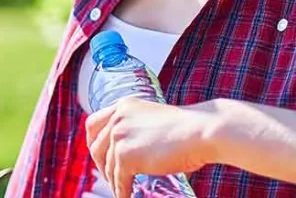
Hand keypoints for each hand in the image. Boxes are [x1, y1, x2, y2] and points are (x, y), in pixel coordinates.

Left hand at [85, 98, 214, 197]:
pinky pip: (119, 181)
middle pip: (96, 147)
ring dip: (114, 182)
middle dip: (102, 165)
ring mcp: (120, 137)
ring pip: (108, 167)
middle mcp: (118, 118)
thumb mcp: (154, 120)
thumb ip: (138, 128)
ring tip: (122, 190)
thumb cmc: (188, 128)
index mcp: (124, 106)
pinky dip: (122, 192)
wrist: (201, 130)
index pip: (93, 124)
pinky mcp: (126, 156)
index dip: (94, 142)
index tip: (100, 155)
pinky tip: (127, 196)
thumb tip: (130, 151)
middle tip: (111, 177)